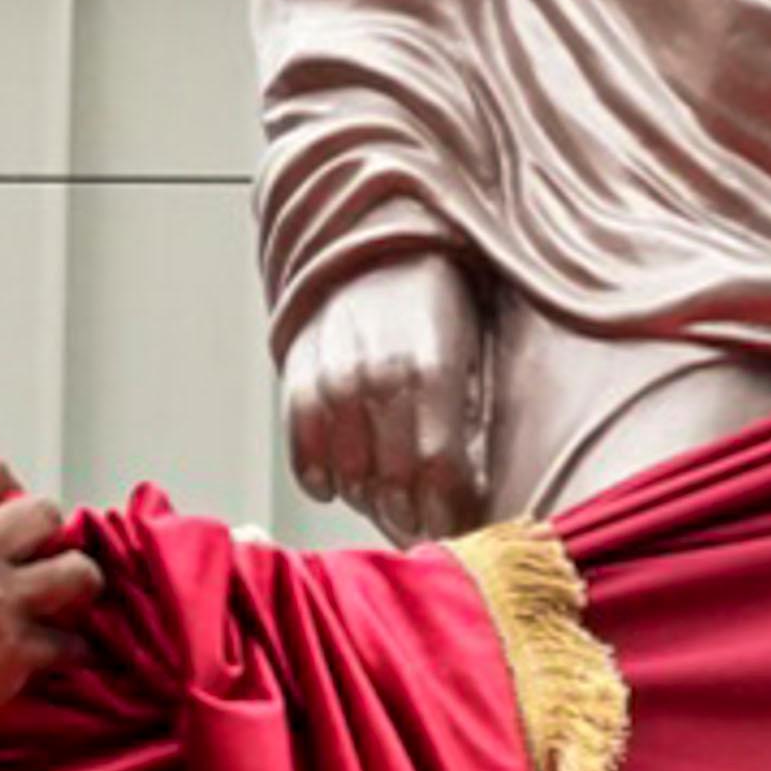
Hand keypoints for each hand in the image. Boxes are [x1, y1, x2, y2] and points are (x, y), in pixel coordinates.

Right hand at [0, 455, 101, 770]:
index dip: (10, 490)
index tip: (14, 516)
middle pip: (46, 513)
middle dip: (51, 537)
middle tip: (43, 562)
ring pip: (78, 570)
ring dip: (77, 587)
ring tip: (66, 601)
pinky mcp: (15, 651)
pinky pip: (72, 641)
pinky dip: (68, 650)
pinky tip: (54, 654)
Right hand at [281, 256, 491, 541]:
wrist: (380, 245)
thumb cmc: (438, 305)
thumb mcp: (471, 352)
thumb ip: (466, 415)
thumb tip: (468, 491)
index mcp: (433, 367)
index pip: (439, 468)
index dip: (449, 510)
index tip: (457, 524)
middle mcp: (380, 374)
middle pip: (395, 479)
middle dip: (415, 515)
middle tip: (424, 525)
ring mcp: (334, 376)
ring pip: (349, 471)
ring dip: (370, 499)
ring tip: (389, 502)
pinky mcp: (299, 375)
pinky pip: (304, 448)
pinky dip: (319, 477)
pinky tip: (337, 485)